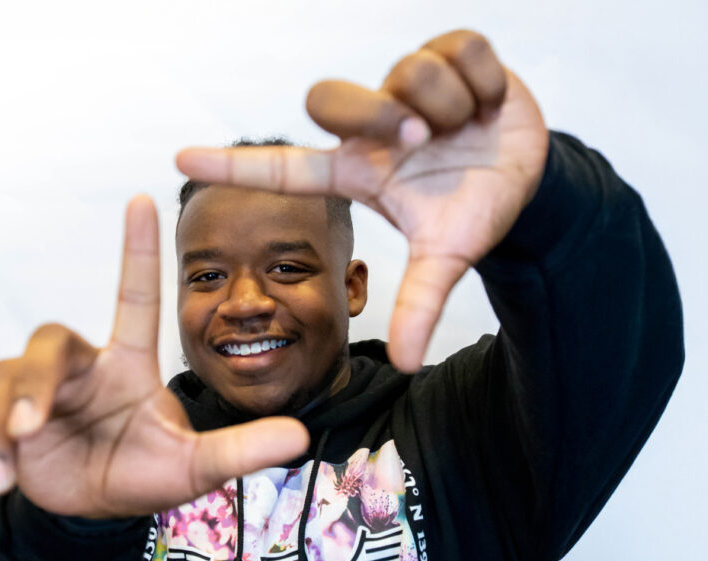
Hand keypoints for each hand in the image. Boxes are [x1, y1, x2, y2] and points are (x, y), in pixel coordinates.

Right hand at [0, 196, 309, 518]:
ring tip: (12, 462)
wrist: (96, 510)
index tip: (144, 198)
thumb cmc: (145, 472)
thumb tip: (300, 440)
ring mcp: (38, 393)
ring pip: (5, 378)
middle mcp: (81, 368)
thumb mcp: (195, 468)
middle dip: (33, 383)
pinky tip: (0, 476)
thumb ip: (240, 452)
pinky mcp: (2, 421)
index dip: (138, 250)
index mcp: (127, 365)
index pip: (134, 297)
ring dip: (1, 419)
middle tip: (31, 426)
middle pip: (49, 341)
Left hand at [175, 30, 548, 371]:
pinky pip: (456, 48)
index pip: (283, 168)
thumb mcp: (445, 259)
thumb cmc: (471, 213)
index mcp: (358, 172)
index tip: (180, 161)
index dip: (233, 166)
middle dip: (384, 117)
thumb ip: (420, 306)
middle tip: (424, 141)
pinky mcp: (448, 53)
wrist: (527, 180)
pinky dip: (483, 80)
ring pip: (407, 71)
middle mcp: (371, 126)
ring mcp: (404, 86)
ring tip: (466, 130)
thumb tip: (408, 365)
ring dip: (450, 106)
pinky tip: (487, 106)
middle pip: (329, 99)